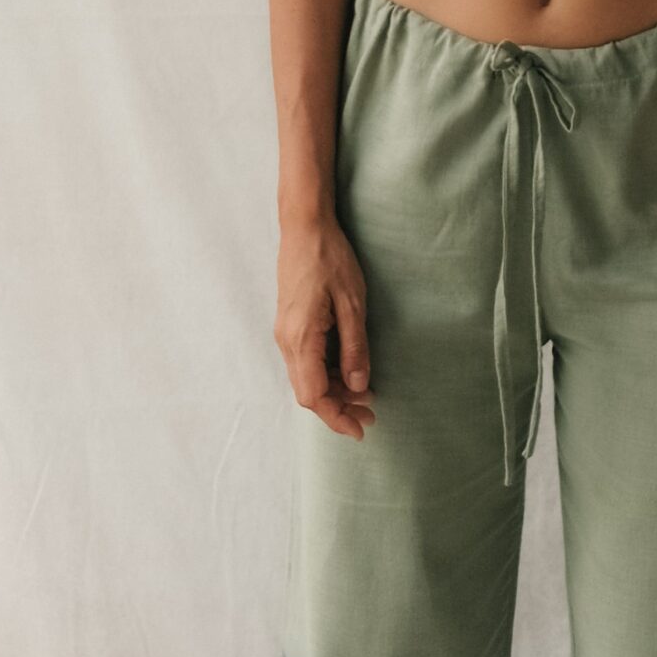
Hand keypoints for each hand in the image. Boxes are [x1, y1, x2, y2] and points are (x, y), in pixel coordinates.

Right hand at [275, 215, 377, 435]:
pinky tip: (349, 372)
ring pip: (306, 379)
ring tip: (366, 395)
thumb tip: (360, 386)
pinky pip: (305, 363)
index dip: (337, 417)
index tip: (361, 429)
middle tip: (371, 414)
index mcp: (301, 338)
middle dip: (338, 409)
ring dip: (334, 392)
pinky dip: (326, 375)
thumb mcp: (352, 303)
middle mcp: (286, 341)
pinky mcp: (290, 326)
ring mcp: (285, 334)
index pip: (314, 395)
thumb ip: (355, 347)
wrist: (304, 227)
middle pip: (308, 393)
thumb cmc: (330, 258)